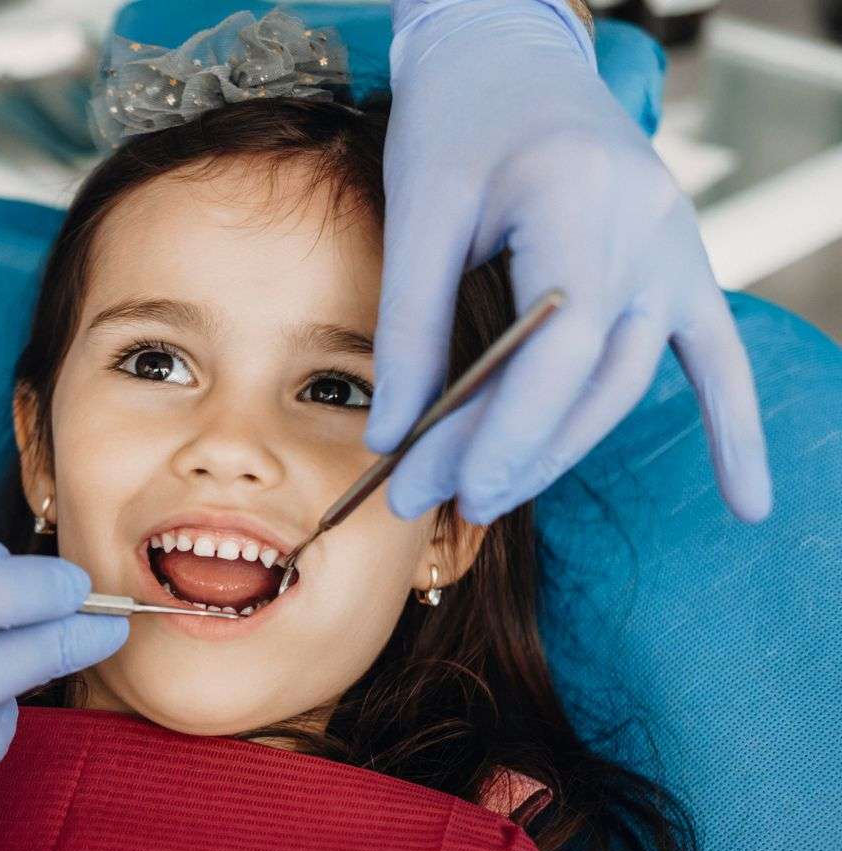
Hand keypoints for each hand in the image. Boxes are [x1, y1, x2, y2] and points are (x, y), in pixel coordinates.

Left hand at [375, 0, 770, 523]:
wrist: (510, 56)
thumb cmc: (456, 123)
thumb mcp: (416, 209)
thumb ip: (407, 324)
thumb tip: (390, 437)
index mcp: (580, 201)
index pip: (557, 347)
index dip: (501, 430)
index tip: (437, 487)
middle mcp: (647, 229)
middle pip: (588, 378)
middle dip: (508, 452)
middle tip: (429, 505)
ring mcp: (674, 249)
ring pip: (625, 382)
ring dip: (559, 451)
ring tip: (483, 500)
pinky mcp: (680, 264)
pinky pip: (715, 357)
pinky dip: (733, 427)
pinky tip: (748, 505)